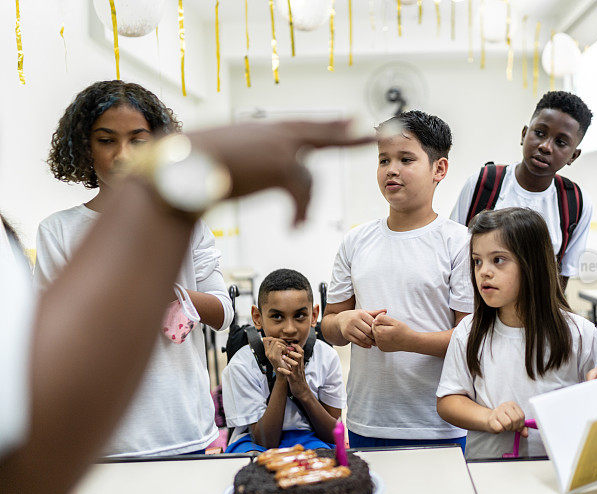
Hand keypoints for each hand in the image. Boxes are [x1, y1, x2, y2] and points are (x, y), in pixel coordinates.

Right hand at [187, 120, 372, 223]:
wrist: (182, 168)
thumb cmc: (192, 166)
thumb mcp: (223, 159)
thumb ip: (244, 160)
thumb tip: (245, 172)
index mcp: (263, 130)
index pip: (303, 126)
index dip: (327, 126)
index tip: (349, 121)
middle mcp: (276, 134)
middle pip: (322, 134)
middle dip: (348, 137)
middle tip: (373, 135)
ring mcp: (282, 148)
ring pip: (310, 179)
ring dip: (306, 205)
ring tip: (299, 225)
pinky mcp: (282, 166)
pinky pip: (303, 195)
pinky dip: (301, 213)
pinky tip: (294, 228)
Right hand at [262, 336, 287, 371]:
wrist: (283, 373)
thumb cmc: (282, 363)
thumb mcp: (278, 353)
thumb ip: (276, 346)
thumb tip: (278, 339)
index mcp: (267, 351)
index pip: (265, 339)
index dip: (272, 338)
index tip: (279, 342)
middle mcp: (267, 353)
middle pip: (273, 340)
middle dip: (281, 342)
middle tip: (285, 348)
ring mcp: (270, 355)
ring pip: (277, 343)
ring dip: (284, 346)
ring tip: (285, 352)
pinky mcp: (274, 357)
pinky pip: (279, 347)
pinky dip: (284, 349)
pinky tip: (286, 354)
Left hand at [277, 347, 310, 399]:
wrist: (302, 391)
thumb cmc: (298, 379)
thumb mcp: (298, 369)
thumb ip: (295, 362)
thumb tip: (289, 354)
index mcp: (301, 364)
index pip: (301, 353)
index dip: (296, 347)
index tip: (290, 343)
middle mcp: (300, 368)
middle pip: (300, 356)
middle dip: (293, 352)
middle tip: (286, 350)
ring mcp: (297, 373)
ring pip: (295, 364)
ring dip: (288, 360)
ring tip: (282, 357)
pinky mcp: (293, 379)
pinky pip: (289, 374)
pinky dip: (284, 371)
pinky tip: (278, 369)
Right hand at [337, 309, 385, 348]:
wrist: (341, 319)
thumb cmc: (355, 316)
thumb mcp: (364, 312)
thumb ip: (375, 313)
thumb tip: (385, 311)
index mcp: (360, 314)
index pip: (372, 322)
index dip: (378, 328)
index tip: (382, 331)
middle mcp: (354, 320)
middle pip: (368, 331)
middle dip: (374, 336)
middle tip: (379, 339)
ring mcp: (349, 328)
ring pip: (363, 337)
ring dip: (370, 342)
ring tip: (375, 343)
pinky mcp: (346, 335)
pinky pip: (357, 342)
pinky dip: (364, 345)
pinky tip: (369, 345)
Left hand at [372, 313, 413, 352]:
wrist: (410, 342)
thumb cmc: (404, 331)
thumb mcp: (394, 321)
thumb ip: (382, 319)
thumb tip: (374, 320)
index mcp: (381, 332)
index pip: (374, 323)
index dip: (379, 319)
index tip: (386, 317)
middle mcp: (379, 340)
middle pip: (374, 329)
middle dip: (379, 325)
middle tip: (389, 324)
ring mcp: (380, 345)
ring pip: (375, 335)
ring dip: (380, 331)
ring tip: (389, 330)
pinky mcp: (382, 348)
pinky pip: (378, 341)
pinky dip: (381, 337)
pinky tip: (388, 336)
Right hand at [485, 401, 528, 436]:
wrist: (489, 419)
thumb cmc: (504, 419)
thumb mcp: (515, 421)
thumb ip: (522, 427)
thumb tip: (525, 434)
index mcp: (512, 404)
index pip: (521, 416)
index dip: (521, 424)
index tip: (517, 426)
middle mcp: (504, 406)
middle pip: (515, 419)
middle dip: (515, 427)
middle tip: (511, 428)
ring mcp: (497, 411)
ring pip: (508, 423)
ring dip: (507, 428)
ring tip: (505, 427)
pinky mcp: (491, 419)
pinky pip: (500, 428)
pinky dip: (501, 430)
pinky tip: (499, 427)